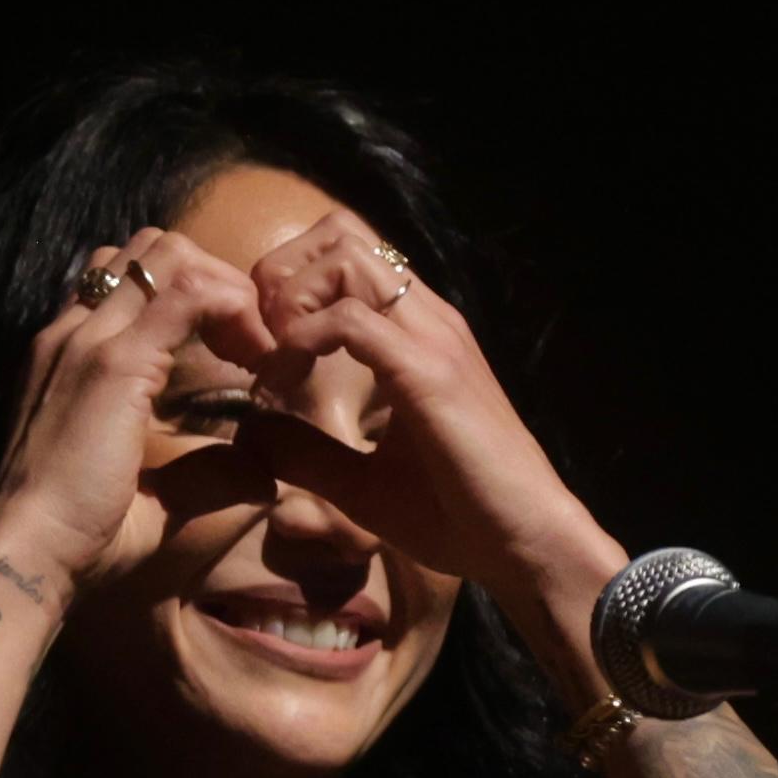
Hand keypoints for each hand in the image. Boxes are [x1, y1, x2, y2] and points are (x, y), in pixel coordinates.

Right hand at [0, 228, 278, 598]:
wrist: (28, 558)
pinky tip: (256, 359)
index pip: (129, 280)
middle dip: (216, 279)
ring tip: (255, 350)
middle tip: (254, 346)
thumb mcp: (147, 496)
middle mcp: (72, 332)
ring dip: (225, 287)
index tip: (240, 356)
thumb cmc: (82, 544)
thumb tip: (261, 471)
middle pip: (151, 249)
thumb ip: (199, 474)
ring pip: (168, 253)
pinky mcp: (114, 363)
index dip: (196, 298)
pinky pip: (186, 293)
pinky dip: (233, 309)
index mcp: (69, 356)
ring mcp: (88, 340)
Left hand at [230, 210, 605, 606]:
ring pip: (345, 256)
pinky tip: (288, 386)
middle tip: (260, 342)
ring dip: (291, 299)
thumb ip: (308, 454)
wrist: (526, 544)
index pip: (347, 255)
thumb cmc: (459, 517)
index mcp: (418, 333)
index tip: (262, 353)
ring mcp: (433, 338)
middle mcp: (428, 318)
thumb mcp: (363, 484)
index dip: (289, 287)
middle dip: (282, 275)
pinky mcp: (429, 371)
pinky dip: (301, 342)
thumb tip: (251, 433)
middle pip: (340, 232)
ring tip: (275, 361)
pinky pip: (350, 319)